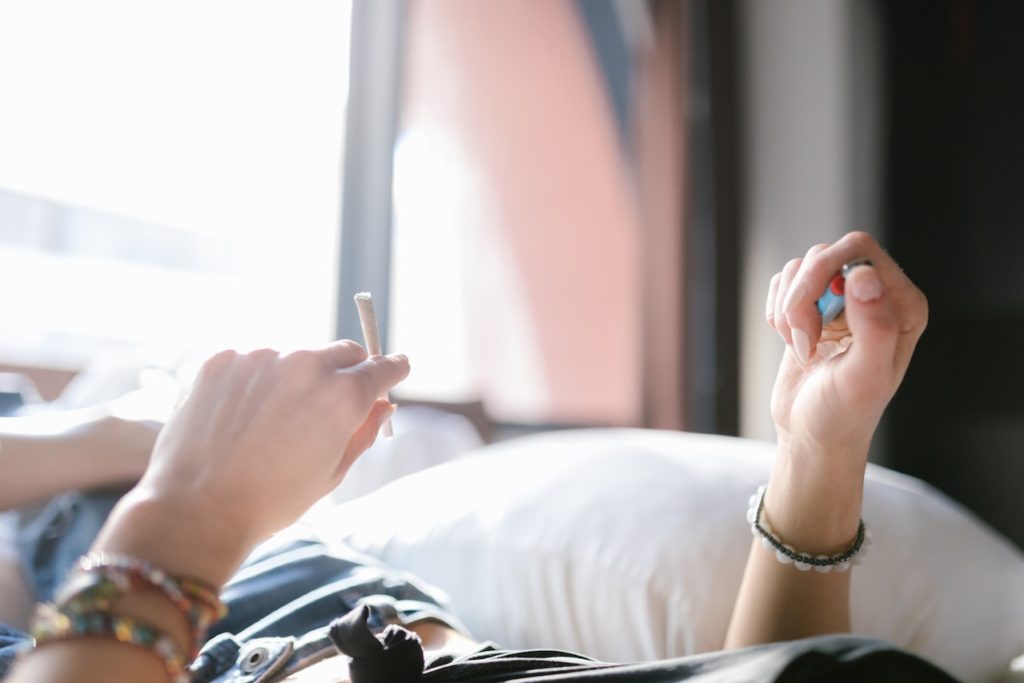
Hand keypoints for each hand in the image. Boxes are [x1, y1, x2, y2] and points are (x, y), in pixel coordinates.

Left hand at [95, 342, 408, 585]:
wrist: (195, 509)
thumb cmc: (270, 501)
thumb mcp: (330, 474)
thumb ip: (362, 432)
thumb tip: (383, 404)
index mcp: (342, 396)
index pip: (382, 368)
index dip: (393, 369)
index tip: (396, 368)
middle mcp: (306, 365)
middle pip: (343, 353)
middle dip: (347, 371)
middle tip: (334, 401)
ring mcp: (263, 358)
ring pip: (295, 357)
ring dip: (296, 378)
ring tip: (273, 424)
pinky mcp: (225, 359)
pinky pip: (255, 363)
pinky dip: (257, 382)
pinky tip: (242, 418)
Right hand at [767, 232, 927, 460]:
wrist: (811, 435)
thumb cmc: (844, 414)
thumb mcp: (864, 376)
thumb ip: (874, 326)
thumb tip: (863, 276)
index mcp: (902, 305)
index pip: (860, 249)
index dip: (828, 273)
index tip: (820, 319)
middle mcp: (875, 295)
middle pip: (824, 255)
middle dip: (803, 297)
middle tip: (806, 339)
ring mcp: (840, 300)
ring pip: (798, 270)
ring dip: (788, 312)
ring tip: (804, 349)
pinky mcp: (810, 307)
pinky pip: (782, 285)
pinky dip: (776, 314)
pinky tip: (795, 343)